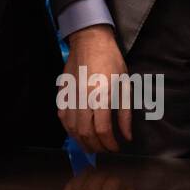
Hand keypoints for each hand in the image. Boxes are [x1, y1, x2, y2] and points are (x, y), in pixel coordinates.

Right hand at [59, 24, 130, 153]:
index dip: (109, 144)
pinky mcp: (62, 92)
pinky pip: (62, 116)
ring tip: (91, 146)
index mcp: (101, 96)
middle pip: (85, 132)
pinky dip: (69, 128)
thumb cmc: (111, 60)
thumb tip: (127, 135)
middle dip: (96, 146)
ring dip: (81, 141)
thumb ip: (125, 113)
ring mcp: (70, 96)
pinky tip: (77, 131)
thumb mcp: (125, 85)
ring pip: (71, 128)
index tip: (116, 148)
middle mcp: (83, 98)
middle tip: (104, 150)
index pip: (102, 130)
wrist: (89, 40)